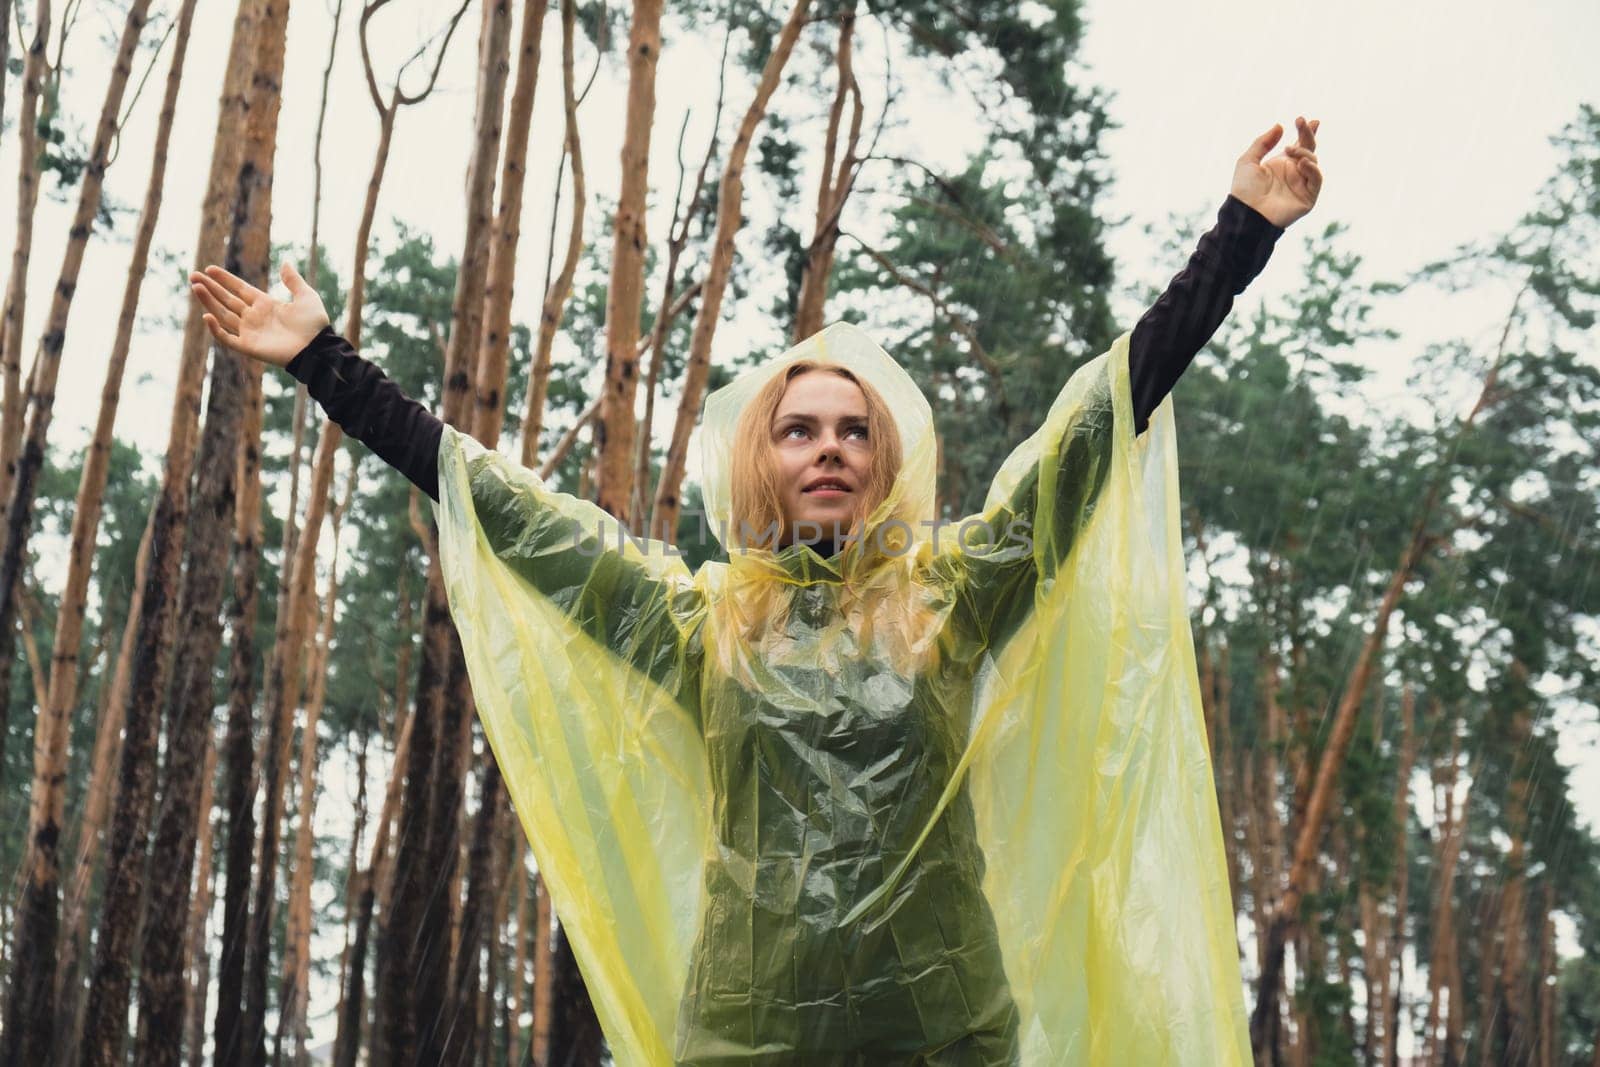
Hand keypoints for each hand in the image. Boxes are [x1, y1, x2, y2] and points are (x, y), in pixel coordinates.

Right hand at [189, 261, 329, 367]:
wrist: (317, 348)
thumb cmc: (314, 324)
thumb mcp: (306, 296)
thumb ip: (293, 280)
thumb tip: (285, 263)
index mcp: (266, 304)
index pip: (239, 289)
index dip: (225, 279)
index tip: (210, 269)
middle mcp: (254, 317)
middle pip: (227, 300)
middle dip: (210, 288)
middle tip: (193, 276)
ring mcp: (250, 332)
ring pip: (223, 315)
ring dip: (208, 302)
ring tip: (195, 287)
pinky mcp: (249, 347)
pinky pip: (227, 338)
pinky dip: (216, 329)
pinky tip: (207, 316)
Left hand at [1231, 116, 1321, 227]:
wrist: (1245, 212)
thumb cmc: (1244, 189)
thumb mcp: (1248, 160)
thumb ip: (1263, 142)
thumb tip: (1279, 126)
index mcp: (1282, 164)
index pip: (1299, 145)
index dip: (1306, 132)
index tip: (1310, 120)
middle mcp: (1294, 173)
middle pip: (1308, 149)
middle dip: (1307, 134)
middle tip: (1301, 122)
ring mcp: (1302, 184)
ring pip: (1313, 162)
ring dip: (1304, 152)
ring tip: (1289, 150)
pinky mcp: (1308, 197)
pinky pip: (1316, 179)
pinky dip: (1312, 169)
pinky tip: (1301, 163)